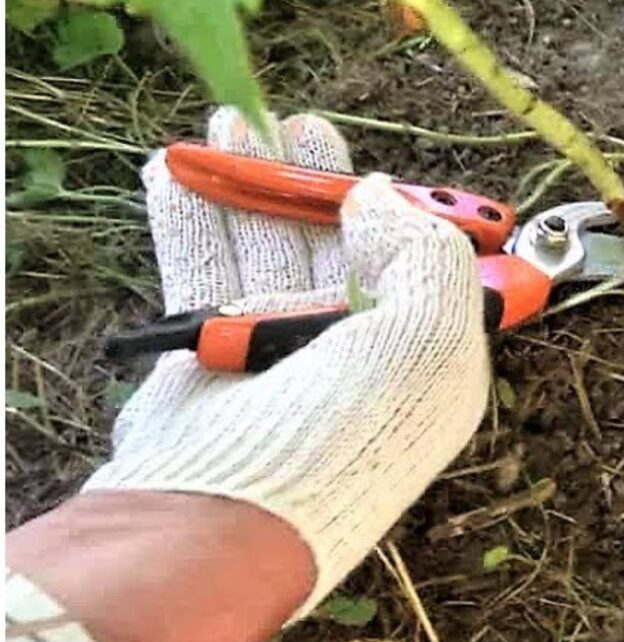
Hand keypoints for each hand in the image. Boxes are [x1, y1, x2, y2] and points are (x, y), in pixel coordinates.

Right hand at [86, 108, 491, 613]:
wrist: (220, 520)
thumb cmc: (342, 436)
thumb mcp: (428, 339)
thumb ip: (425, 253)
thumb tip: (381, 197)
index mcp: (426, 362)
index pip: (425, 274)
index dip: (408, 217)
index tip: (384, 172)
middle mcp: (355, 360)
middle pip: (337, 250)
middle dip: (316, 184)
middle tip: (298, 123)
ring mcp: (276, 359)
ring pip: (262, 249)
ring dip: (245, 184)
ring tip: (231, 121)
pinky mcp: (203, 361)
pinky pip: (198, 272)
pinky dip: (188, 216)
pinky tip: (177, 169)